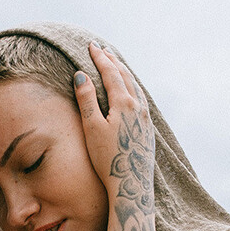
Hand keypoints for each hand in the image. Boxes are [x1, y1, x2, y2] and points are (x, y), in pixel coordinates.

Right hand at [75, 43, 154, 198]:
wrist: (131, 185)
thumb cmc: (108, 159)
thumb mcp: (92, 128)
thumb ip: (87, 100)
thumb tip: (81, 75)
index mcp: (124, 103)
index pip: (111, 73)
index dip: (100, 58)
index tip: (91, 46)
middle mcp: (139, 107)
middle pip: (126, 77)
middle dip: (113, 62)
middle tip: (103, 50)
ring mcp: (146, 118)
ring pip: (136, 87)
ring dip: (125, 74)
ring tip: (117, 66)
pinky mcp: (148, 130)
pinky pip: (142, 100)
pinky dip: (133, 89)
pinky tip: (132, 94)